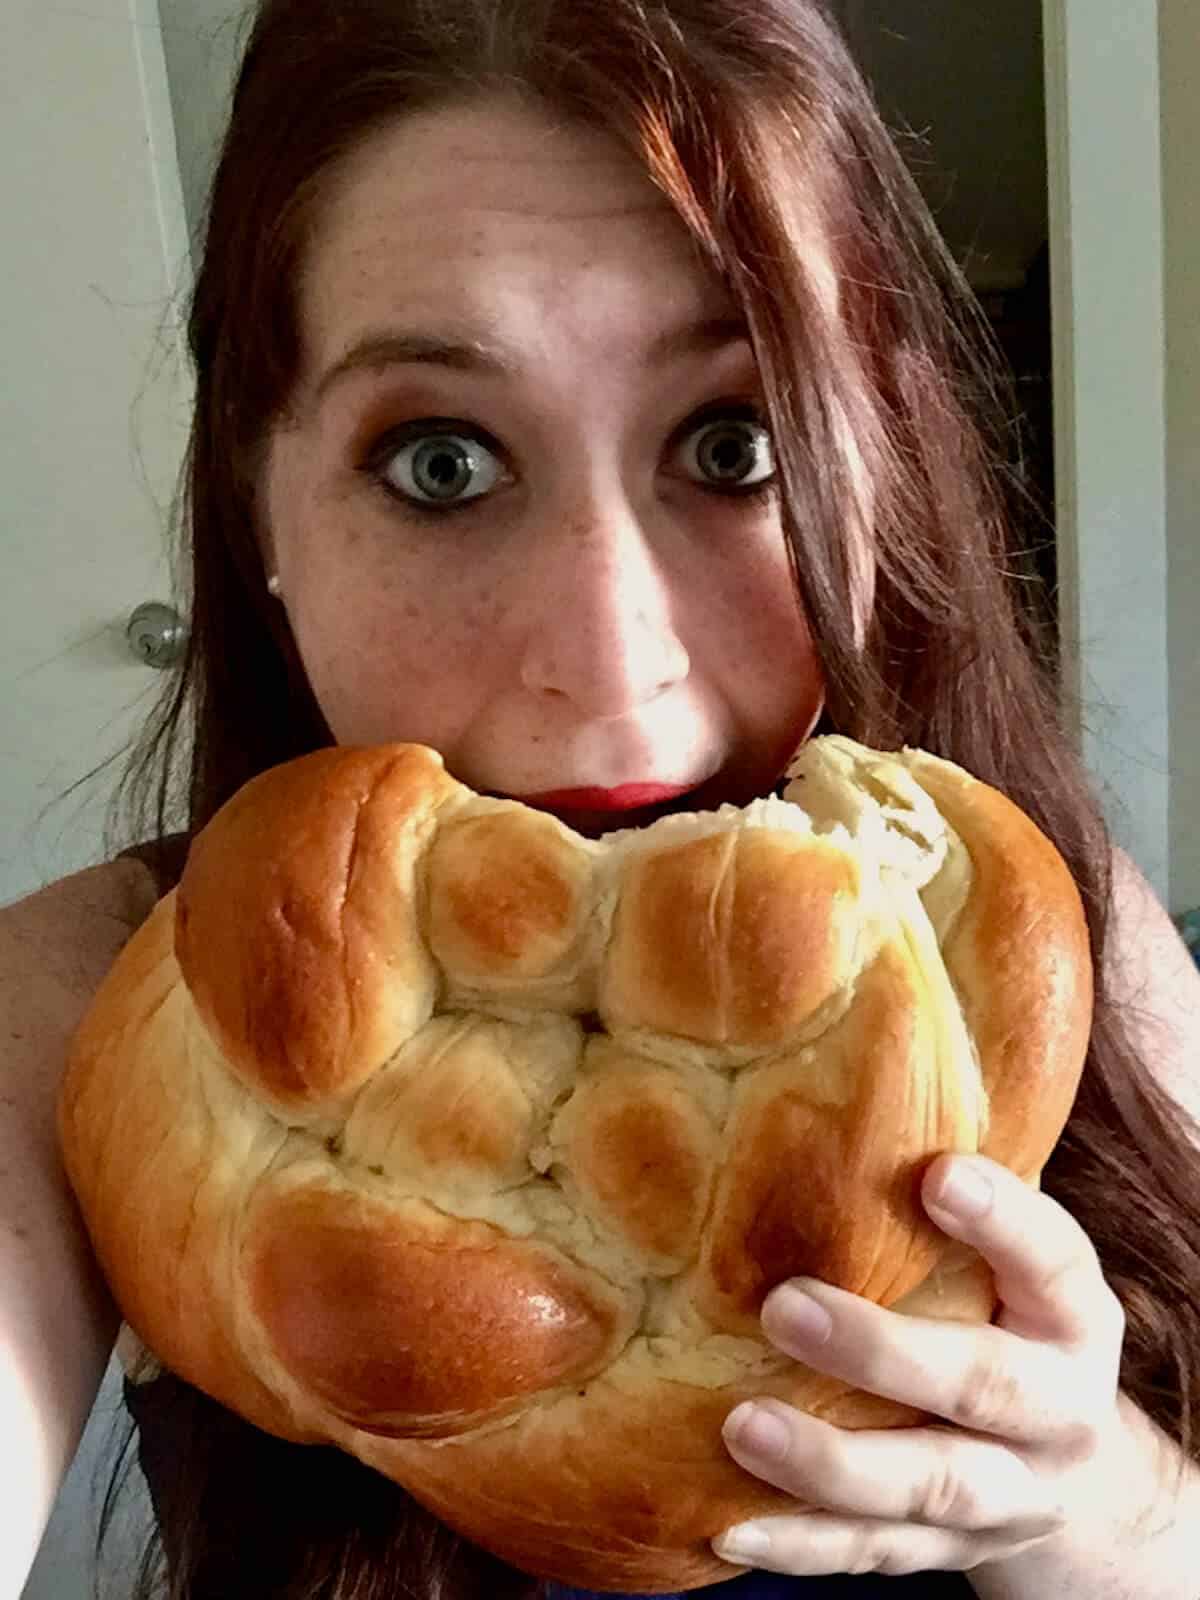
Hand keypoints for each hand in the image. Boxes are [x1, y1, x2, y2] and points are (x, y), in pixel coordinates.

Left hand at [710, 1154, 1129, 1577]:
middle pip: (982, 1387)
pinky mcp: (954, 1551)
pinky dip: (803, 1546)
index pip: (1050, 1258)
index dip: (1001, 1219)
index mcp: (1072, 1314)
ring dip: (832, 1463)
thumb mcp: (1008, 1256)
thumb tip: (845, 1078)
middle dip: (883, 1353)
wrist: (1071, 1465)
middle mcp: (1058, 1410)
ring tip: (743, 1426)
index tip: (938, 1173)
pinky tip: (729, 1526)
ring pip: (929, 1488)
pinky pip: (878, 1555)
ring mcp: (1012, 1495)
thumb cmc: (1007, 1312)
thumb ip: (950, 1192)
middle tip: (783, 1307)